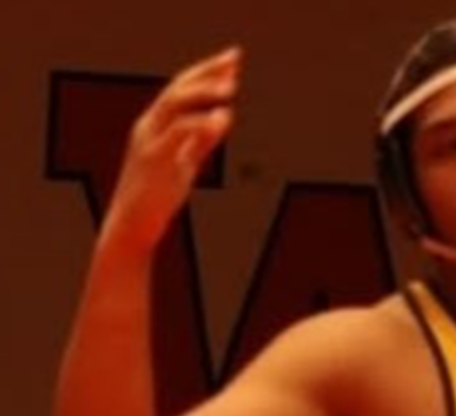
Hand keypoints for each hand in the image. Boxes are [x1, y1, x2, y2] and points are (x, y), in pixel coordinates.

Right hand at [104, 46, 241, 251]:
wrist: (131, 227)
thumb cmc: (156, 196)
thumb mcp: (183, 161)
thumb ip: (201, 140)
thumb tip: (223, 117)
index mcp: (154, 124)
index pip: (181, 87)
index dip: (206, 72)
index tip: (233, 60)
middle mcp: (149, 126)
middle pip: (178, 87)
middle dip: (207, 72)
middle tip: (235, 60)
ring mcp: (149, 141)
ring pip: (174, 104)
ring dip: (204, 93)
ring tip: (231, 89)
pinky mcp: (154, 160)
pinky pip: (177, 134)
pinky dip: (200, 124)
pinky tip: (222, 119)